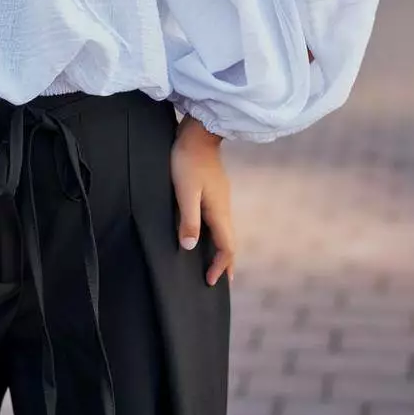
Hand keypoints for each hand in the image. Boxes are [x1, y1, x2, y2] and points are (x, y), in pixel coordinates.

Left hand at [170, 115, 235, 287]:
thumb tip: (190, 247)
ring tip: (213, 261)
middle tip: (218, 280)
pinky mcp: (214, 190)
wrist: (198, 133)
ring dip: (220, 248)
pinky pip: (218, 219)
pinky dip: (214, 233)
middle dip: (224, 262)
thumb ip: (188, 219)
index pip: (226, 247)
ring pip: (224, 230)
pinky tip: (204, 231)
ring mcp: (220, 198)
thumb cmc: (188, 161)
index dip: (220, 266)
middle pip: (229, 241)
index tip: (211, 282)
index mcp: (219, 211)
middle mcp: (223, 207)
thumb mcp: (185, 192)